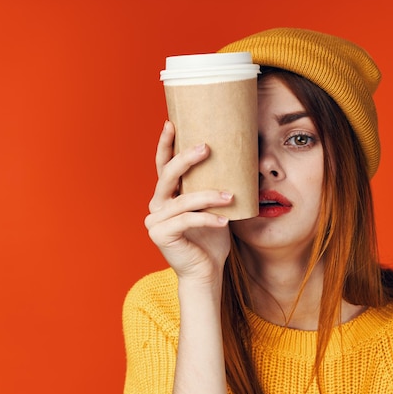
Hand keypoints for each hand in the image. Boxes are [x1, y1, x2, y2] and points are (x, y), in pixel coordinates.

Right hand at [145, 121, 232, 287]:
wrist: (207, 271)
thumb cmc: (212, 238)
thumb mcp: (214, 206)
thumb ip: (213, 186)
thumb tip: (237, 157)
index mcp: (167, 195)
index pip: (164, 165)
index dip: (166, 144)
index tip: (172, 122)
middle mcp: (157, 204)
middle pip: (167, 175)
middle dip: (186, 159)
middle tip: (206, 147)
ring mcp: (155, 220)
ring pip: (182, 200)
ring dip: (208, 195)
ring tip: (229, 195)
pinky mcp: (161, 235)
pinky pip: (187, 221)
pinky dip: (207, 219)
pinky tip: (224, 220)